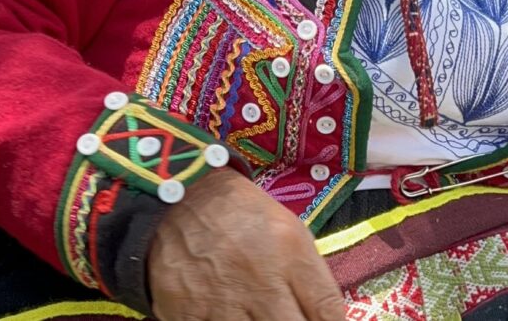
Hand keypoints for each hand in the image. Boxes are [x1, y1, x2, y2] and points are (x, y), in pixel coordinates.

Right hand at [148, 169, 345, 320]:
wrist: (180, 198)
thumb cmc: (241, 214)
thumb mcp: (287, 229)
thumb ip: (308, 274)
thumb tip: (325, 317)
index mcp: (290, 253)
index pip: (327, 310)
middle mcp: (260, 280)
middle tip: (292, 319)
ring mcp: (223, 301)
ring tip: (261, 316)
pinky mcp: (188, 314)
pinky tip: (230, 315)